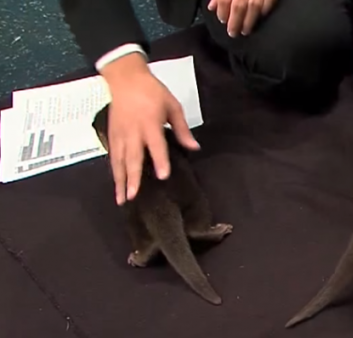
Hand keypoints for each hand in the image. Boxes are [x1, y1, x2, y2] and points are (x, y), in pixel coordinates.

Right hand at [100, 53, 199, 204]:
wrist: (126, 79)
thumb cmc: (152, 92)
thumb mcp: (173, 106)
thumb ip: (182, 129)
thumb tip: (194, 147)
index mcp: (150, 123)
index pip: (156, 145)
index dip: (160, 160)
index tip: (162, 175)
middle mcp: (133, 132)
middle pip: (133, 158)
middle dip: (133, 178)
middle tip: (133, 195)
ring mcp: (120, 134)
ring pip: (119, 161)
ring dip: (120, 180)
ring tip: (122, 198)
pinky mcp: (112, 135)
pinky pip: (113, 157)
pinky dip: (114, 171)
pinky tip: (117, 184)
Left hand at [208, 0, 276, 36]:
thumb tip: (211, 7)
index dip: (222, 12)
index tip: (222, 20)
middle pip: (238, 6)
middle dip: (234, 22)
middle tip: (233, 33)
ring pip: (253, 7)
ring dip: (248, 21)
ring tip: (245, 31)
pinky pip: (269, 2)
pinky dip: (265, 10)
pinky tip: (261, 17)